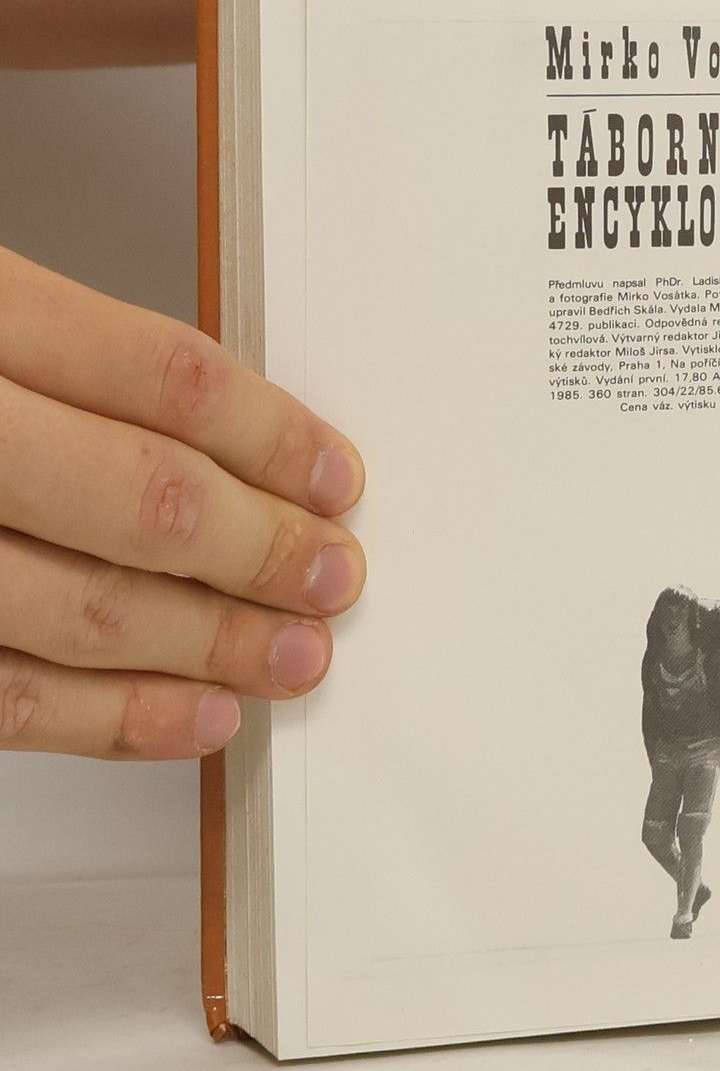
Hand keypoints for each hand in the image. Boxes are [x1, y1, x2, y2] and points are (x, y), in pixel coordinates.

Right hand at [0, 248, 365, 759]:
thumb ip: (58, 353)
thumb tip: (225, 439)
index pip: (163, 378)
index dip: (274, 437)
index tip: (335, 476)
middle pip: (144, 499)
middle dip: (264, 550)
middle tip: (333, 575)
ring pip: (81, 609)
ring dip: (209, 642)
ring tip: (293, 654)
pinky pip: (6, 696)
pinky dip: (115, 717)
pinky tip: (195, 715)